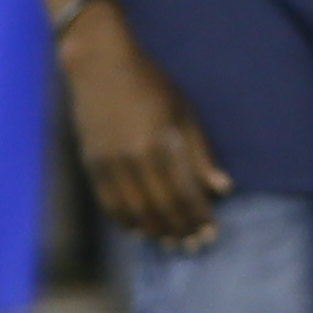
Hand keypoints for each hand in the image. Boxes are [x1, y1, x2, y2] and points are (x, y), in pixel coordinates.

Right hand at [60, 8, 232, 246]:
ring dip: (153, 230)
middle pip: (159, 206)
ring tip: (170, 242)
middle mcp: (133, 157)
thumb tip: (222, 189)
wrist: (99, 65)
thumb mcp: (183, 111)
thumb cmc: (151, 83)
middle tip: (194, 247)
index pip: (183, 192)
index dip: (198, 216)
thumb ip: (200, 153)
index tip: (210, 234)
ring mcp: (108, 162)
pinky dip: (124, 220)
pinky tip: (138, 230)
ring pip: (132, 210)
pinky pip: (108, 202)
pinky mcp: (91, 163)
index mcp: (160, 141)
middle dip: (179, 229)